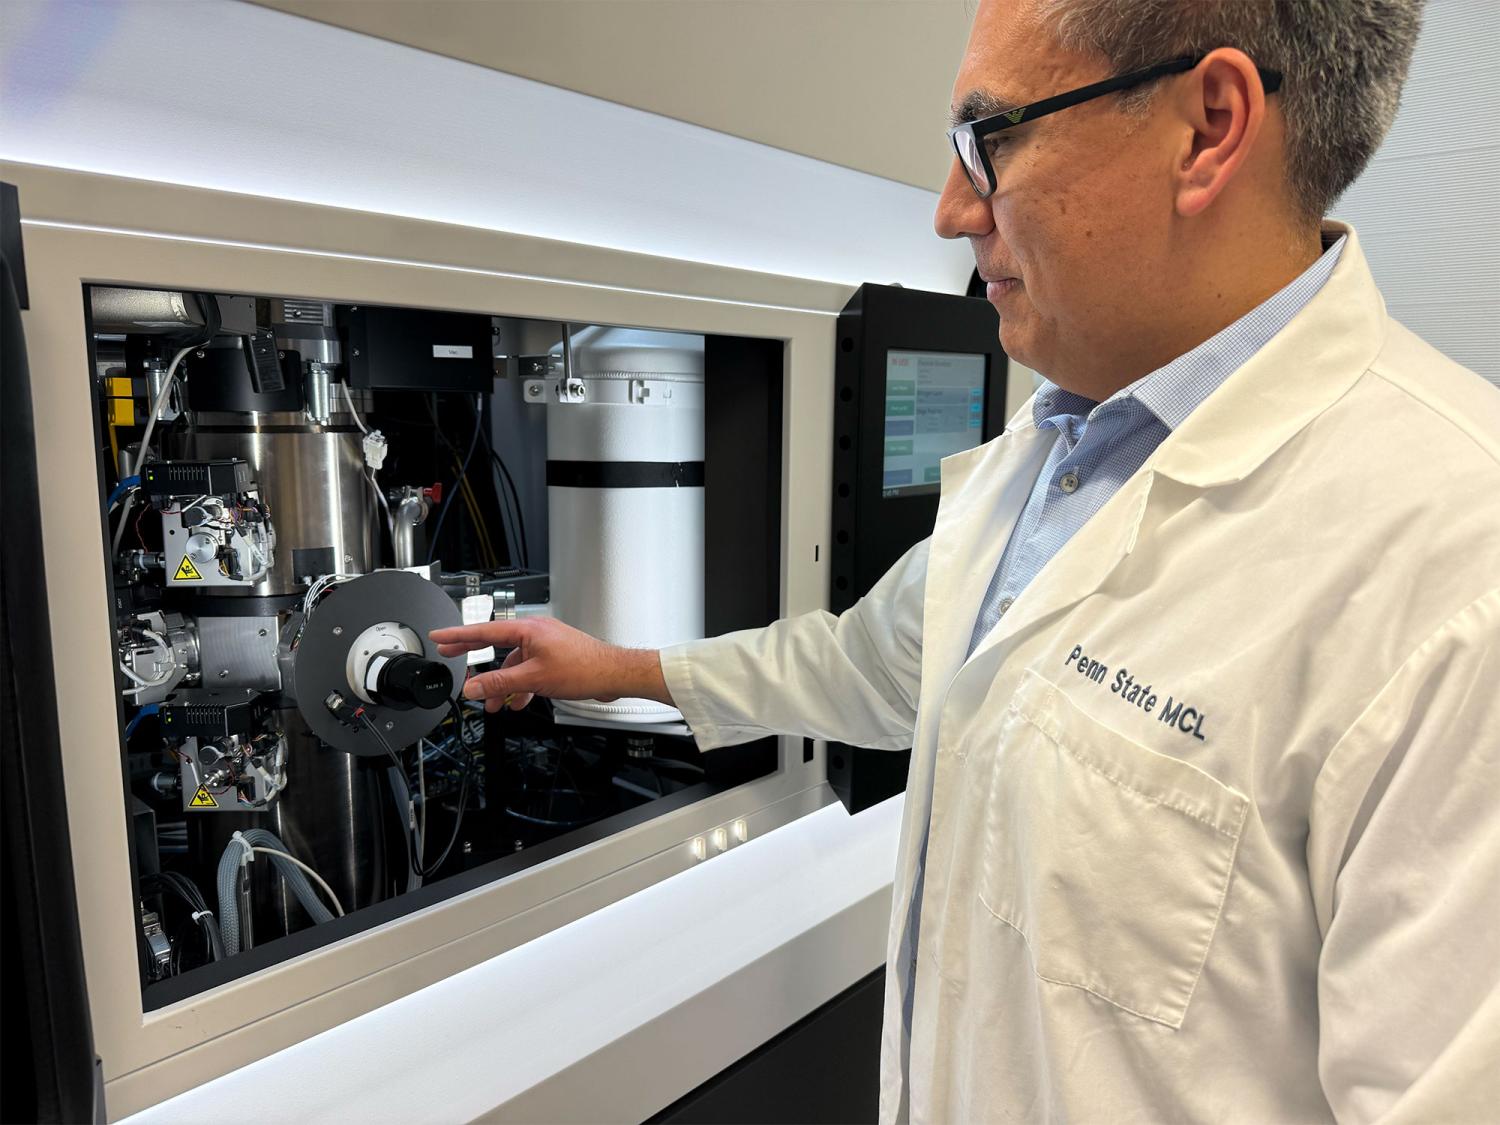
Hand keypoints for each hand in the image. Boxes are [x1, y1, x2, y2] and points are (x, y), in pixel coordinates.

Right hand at [429, 617, 671, 713]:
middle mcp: (535, 632)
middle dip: (475, 656)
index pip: (483, 630)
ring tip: (491, 703)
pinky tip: (518, 702)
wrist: (613, 674)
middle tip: (451, 657)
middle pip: (495, 643)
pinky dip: (520, 685)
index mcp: (527, 629)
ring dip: (501, 683)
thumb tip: (473, 688)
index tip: (439, 636)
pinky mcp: (554, 657)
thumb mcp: (532, 679)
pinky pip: (528, 669)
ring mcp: (545, 644)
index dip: (458, 635)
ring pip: (513, 662)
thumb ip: (499, 683)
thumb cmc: (583, 668)